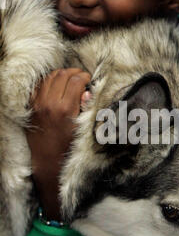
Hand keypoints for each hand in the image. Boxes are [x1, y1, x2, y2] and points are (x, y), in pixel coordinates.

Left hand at [26, 68, 91, 220]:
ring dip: (61, 75)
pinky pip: (39, 86)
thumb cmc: (69, 148)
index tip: (89, 81)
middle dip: (74, 73)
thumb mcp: (83, 129)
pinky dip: (48, 82)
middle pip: (62, 75)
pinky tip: (56, 86)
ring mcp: (38, 105)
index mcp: (65, 109)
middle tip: (81, 78)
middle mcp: (49, 104)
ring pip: (49, 77)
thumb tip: (87, 92)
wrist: (48, 162)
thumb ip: (86, 108)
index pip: (76, 81)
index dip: (85, 77)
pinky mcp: (32, 108)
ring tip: (70, 80)